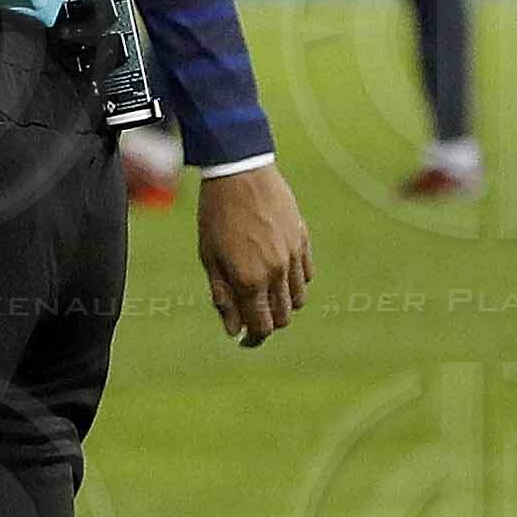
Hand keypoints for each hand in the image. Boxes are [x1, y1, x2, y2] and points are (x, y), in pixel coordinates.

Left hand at [196, 159, 312, 348]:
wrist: (240, 174)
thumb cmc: (216, 215)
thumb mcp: (209, 257)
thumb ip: (223, 295)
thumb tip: (233, 330)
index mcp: (250, 280)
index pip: (262, 326)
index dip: (253, 340)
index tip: (244, 341)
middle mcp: (277, 272)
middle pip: (283, 317)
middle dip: (268, 324)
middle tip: (252, 318)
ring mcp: (293, 256)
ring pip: (299, 298)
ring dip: (283, 304)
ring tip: (264, 294)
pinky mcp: (303, 240)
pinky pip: (306, 274)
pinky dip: (295, 283)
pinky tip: (278, 274)